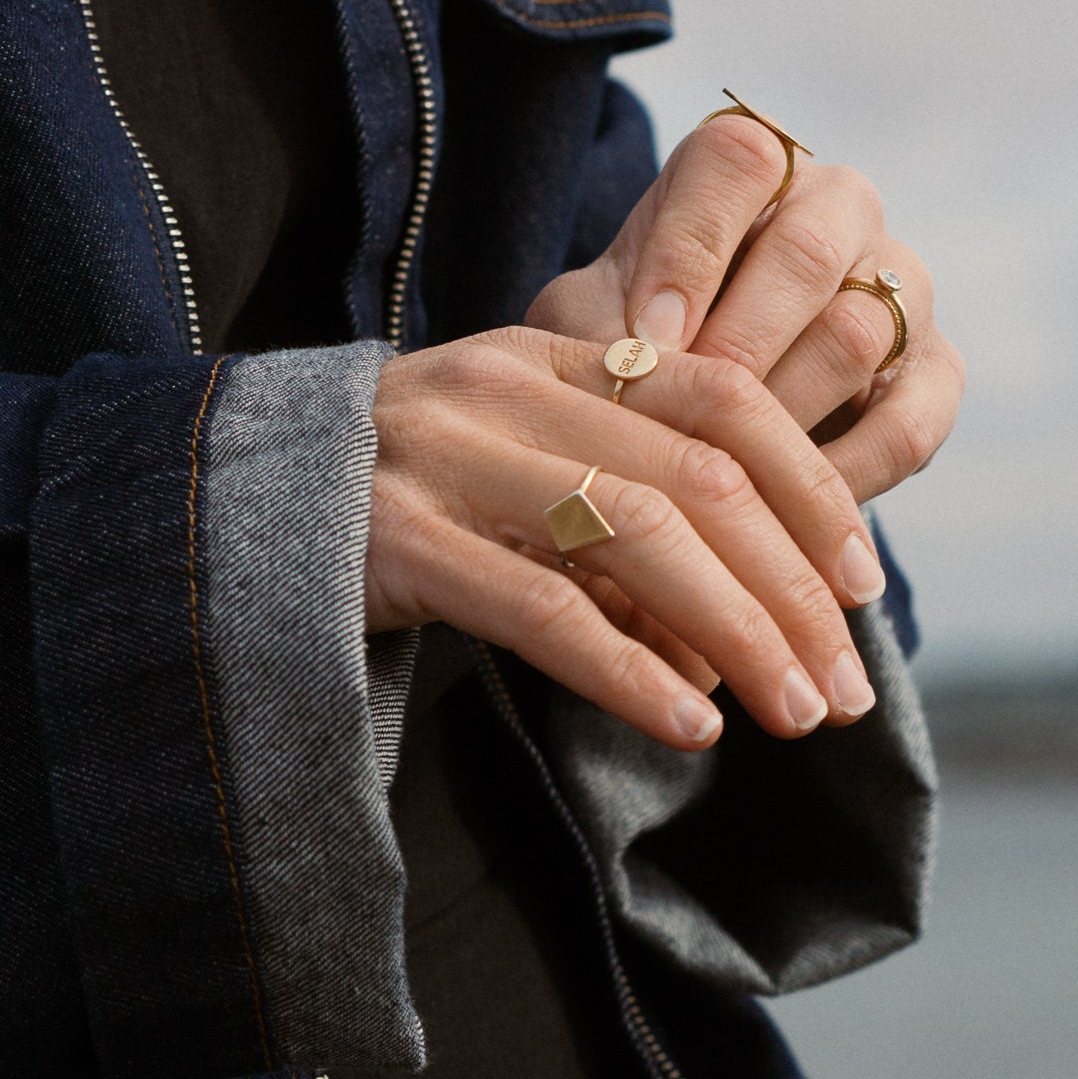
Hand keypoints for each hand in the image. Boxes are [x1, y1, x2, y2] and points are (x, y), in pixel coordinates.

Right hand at [367, 327, 889, 751]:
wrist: (216, 502)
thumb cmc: (388, 503)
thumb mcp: (509, 470)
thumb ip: (610, 508)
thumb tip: (742, 624)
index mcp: (549, 353)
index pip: (720, 399)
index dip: (808, 489)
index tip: (861, 584)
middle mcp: (507, 390)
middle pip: (700, 478)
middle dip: (793, 589)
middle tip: (849, 687)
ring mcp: (447, 461)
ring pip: (637, 534)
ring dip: (737, 632)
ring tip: (798, 716)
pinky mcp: (398, 543)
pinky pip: (542, 608)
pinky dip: (631, 670)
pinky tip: (692, 725)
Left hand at [526, 108, 964, 500]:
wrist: (695, 422)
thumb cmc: (630, 350)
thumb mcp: (587, 328)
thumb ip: (595, 328)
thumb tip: (633, 365)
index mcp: (748, 169)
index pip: (738, 162)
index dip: (688, 252)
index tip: (644, 341)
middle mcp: (838, 207)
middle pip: (810, 252)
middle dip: (738, 347)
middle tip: (686, 418)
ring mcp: (901, 285)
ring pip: (860, 335)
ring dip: (783, 415)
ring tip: (721, 474)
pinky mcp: (935, 373)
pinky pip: (908, 424)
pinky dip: (842, 478)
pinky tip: (779, 513)